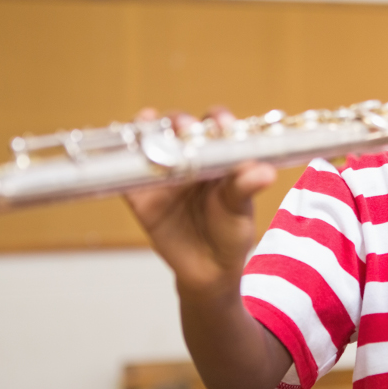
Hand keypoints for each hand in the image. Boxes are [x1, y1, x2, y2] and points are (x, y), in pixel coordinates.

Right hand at [124, 107, 276, 298]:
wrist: (208, 269)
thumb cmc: (230, 231)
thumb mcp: (240, 209)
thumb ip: (246, 187)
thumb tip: (267, 172)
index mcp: (217, 154)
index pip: (216, 126)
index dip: (217, 119)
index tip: (222, 124)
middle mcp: (189, 157)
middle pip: (180, 127)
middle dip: (180, 121)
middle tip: (184, 127)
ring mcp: (163, 172)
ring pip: (151, 141)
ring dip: (147, 128)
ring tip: (148, 121)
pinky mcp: (141, 194)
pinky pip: (127, 172)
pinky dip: (121, 157)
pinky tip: (125, 148)